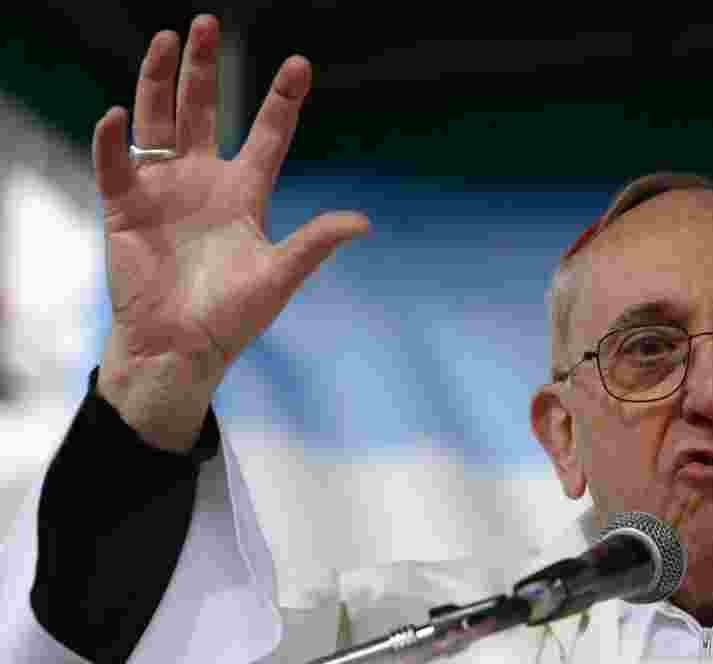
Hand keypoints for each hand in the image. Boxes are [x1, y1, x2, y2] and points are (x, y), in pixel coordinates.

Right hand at [94, 15, 368, 450]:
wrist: (180, 348)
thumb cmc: (232, 316)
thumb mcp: (279, 275)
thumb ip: (315, 243)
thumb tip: (364, 222)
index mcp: (245, 193)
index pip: (267, 135)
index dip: (282, 100)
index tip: (301, 65)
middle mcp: (204, 180)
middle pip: (204, 111)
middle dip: (205, 69)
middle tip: (208, 24)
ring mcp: (163, 190)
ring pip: (159, 121)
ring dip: (160, 82)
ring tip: (168, 40)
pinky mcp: (125, 207)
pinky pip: (115, 164)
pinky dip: (113, 140)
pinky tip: (120, 115)